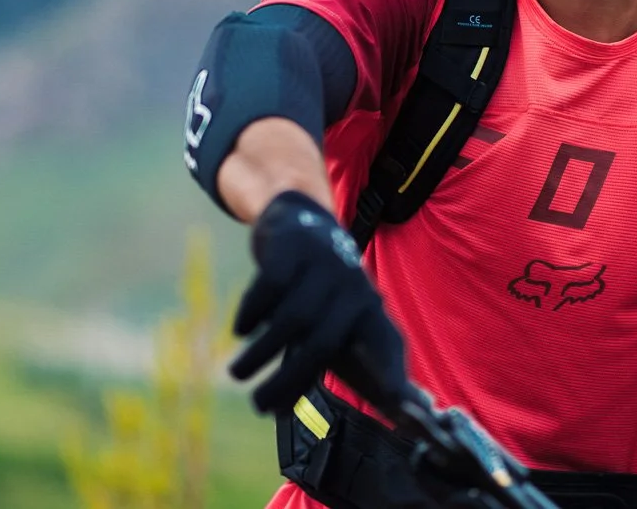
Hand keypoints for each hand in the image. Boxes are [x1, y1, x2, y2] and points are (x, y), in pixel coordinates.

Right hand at [228, 190, 407, 413]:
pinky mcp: (294, 248)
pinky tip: (241, 330)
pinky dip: (253, 312)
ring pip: (293, 318)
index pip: (387, 346)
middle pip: (323, 343)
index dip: (393, 375)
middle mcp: (353, 288)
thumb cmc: (324, 294)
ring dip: (261, 352)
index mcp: (371, 312)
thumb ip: (353, 365)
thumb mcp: (342, 321)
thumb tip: (372, 415)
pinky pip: (271, 286)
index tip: (398, 404)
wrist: (302, 222)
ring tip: (238, 373)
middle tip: (259, 407)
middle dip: (289, 379)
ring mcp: (323, 265)